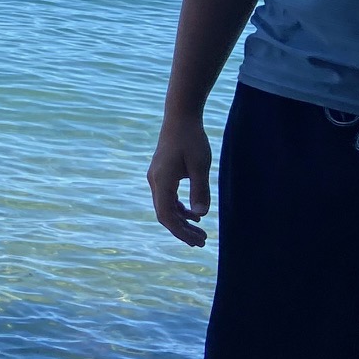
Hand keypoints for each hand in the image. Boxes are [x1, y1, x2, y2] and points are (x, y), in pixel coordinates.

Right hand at [148, 115, 212, 246]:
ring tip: (200, 232)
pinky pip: (167, 198)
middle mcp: (155, 182)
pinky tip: (193, 214)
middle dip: (182, 231)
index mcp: (162, 181)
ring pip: (166, 207)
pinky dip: (179, 209)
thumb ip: (200, 190)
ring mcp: (157, 178)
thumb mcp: (200, 165)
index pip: (167, 216)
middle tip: (202, 242)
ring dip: (182, 221)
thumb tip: (200, 215)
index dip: (181, 232)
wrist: (180, 117)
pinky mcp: (162, 174)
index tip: (198, 241)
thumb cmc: (192, 139)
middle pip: (165, 215)